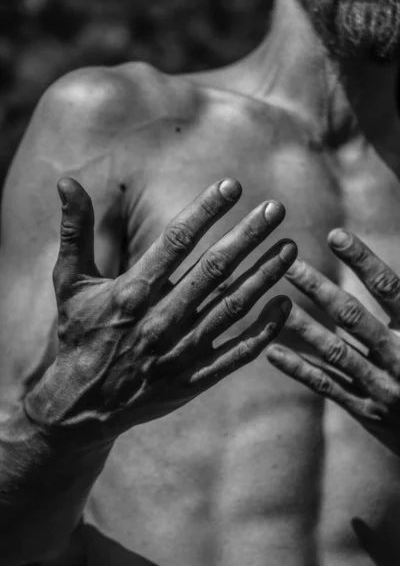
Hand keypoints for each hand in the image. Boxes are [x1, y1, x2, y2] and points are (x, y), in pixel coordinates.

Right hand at [24, 177, 295, 444]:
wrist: (81, 406)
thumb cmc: (78, 334)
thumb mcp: (69, 282)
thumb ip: (74, 231)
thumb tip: (67, 180)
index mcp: (131, 292)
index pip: (176, 241)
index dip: (206, 210)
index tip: (233, 185)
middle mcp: (160, 320)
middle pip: (214, 270)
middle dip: (247, 236)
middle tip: (276, 209)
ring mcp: (181, 352)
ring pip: (232, 307)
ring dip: (264, 275)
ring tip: (290, 247)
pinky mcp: (194, 379)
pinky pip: (237, 352)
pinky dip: (263, 330)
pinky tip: (285, 305)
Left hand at [266, 229, 399, 455]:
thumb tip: (386, 277)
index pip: (390, 288)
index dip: (363, 260)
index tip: (336, 235)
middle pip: (354, 317)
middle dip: (320, 289)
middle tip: (290, 266)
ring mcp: (383, 387)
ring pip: (335, 352)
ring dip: (303, 326)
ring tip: (274, 302)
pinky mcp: (367, 410)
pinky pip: (327, 386)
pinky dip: (299, 369)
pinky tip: (271, 352)